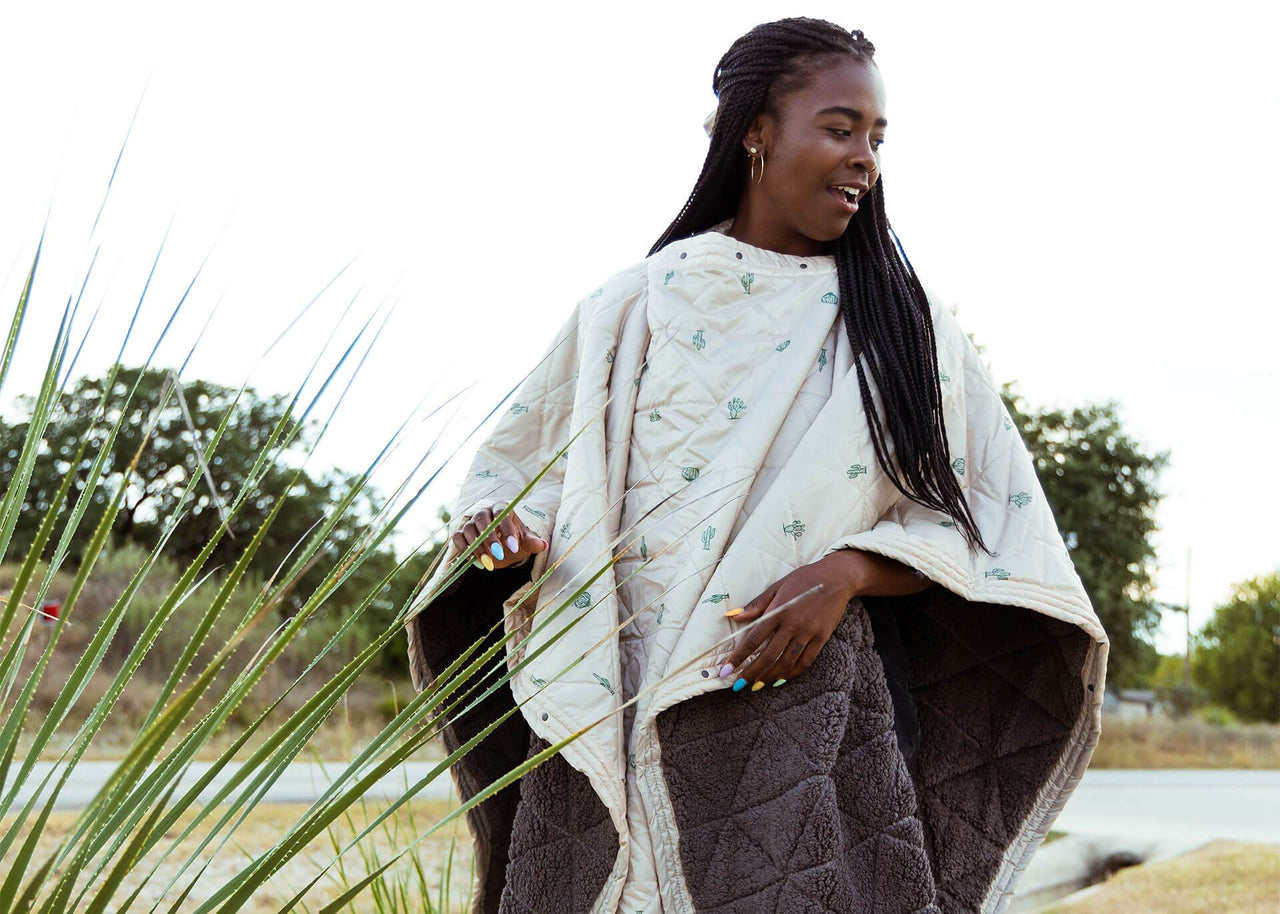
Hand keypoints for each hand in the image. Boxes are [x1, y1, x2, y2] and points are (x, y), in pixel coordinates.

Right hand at [453, 503, 548, 571]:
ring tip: (488, 561)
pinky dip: (464, 547)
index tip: (514, 547)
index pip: (502, 514)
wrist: (503, 548)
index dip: (507, 530)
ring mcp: (471, 521)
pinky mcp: (461, 532)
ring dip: (477, 546)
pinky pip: (457, 537)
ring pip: (469, 528)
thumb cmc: (515, 541)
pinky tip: (475, 559)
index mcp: (502, 509)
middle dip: (490, 538)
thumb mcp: (526, 542)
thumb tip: (542, 545)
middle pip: (482, 519)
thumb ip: (533, 542)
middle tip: (499, 554)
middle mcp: (484, 512)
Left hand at [718, 550, 862, 690]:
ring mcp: (809, 633)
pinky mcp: (822, 638)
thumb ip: (756, 604)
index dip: (739, 656)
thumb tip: (733, 616)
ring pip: (787, 662)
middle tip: (738, 684)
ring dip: (769, 676)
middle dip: (751, 672)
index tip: (727, 670)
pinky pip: (805, 661)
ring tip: (756, 685)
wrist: (837, 578)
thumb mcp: (777, 586)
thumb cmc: (804, 579)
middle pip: (768, 655)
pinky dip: (792, 673)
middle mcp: (793, 624)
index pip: (754, 638)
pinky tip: (780, 679)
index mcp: (779, 610)